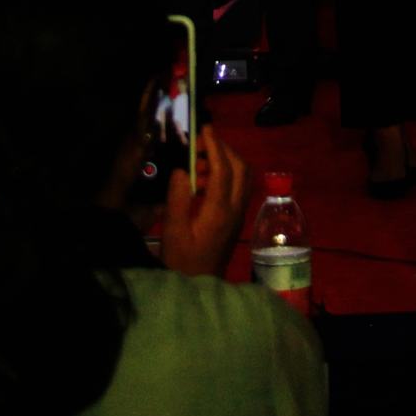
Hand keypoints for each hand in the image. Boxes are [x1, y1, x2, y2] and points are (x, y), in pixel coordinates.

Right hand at [160, 126, 252, 278]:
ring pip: (242, 176)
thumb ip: (178, 199)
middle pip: (240, 168)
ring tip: (197, 163)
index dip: (214, 146)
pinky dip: (225, 173)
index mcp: (219, 211)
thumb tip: (182, 170)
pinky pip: (238, 186)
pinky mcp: (236, 217)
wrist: (200, 286)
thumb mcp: (173, 232)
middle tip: (200, 143)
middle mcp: (235, 208)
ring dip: (225, 160)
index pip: (222, 170)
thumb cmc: (183, 261)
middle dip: (223, 149)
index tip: (204, 129)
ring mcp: (238, 213)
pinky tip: (203, 181)